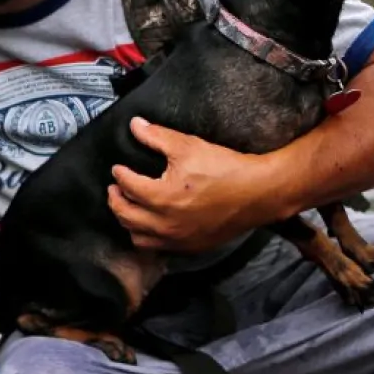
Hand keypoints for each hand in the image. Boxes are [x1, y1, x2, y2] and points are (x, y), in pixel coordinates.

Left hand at [107, 116, 283, 252]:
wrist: (258, 193)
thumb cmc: (225, 168)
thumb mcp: (188, 146)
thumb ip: (157, 137)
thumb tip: (135, 125)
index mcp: (161, 197)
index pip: (127, 186)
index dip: (119, 174)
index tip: (117, 168)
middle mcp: (165, 223)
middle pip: (125, 215)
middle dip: (115, 200)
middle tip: (115, 188)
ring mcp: (177, 239)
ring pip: (138, 237)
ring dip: (128, 222)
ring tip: (129, 207)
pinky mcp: (190, 246)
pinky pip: (158, 248)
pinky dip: (147, 237)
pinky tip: (150, 225)